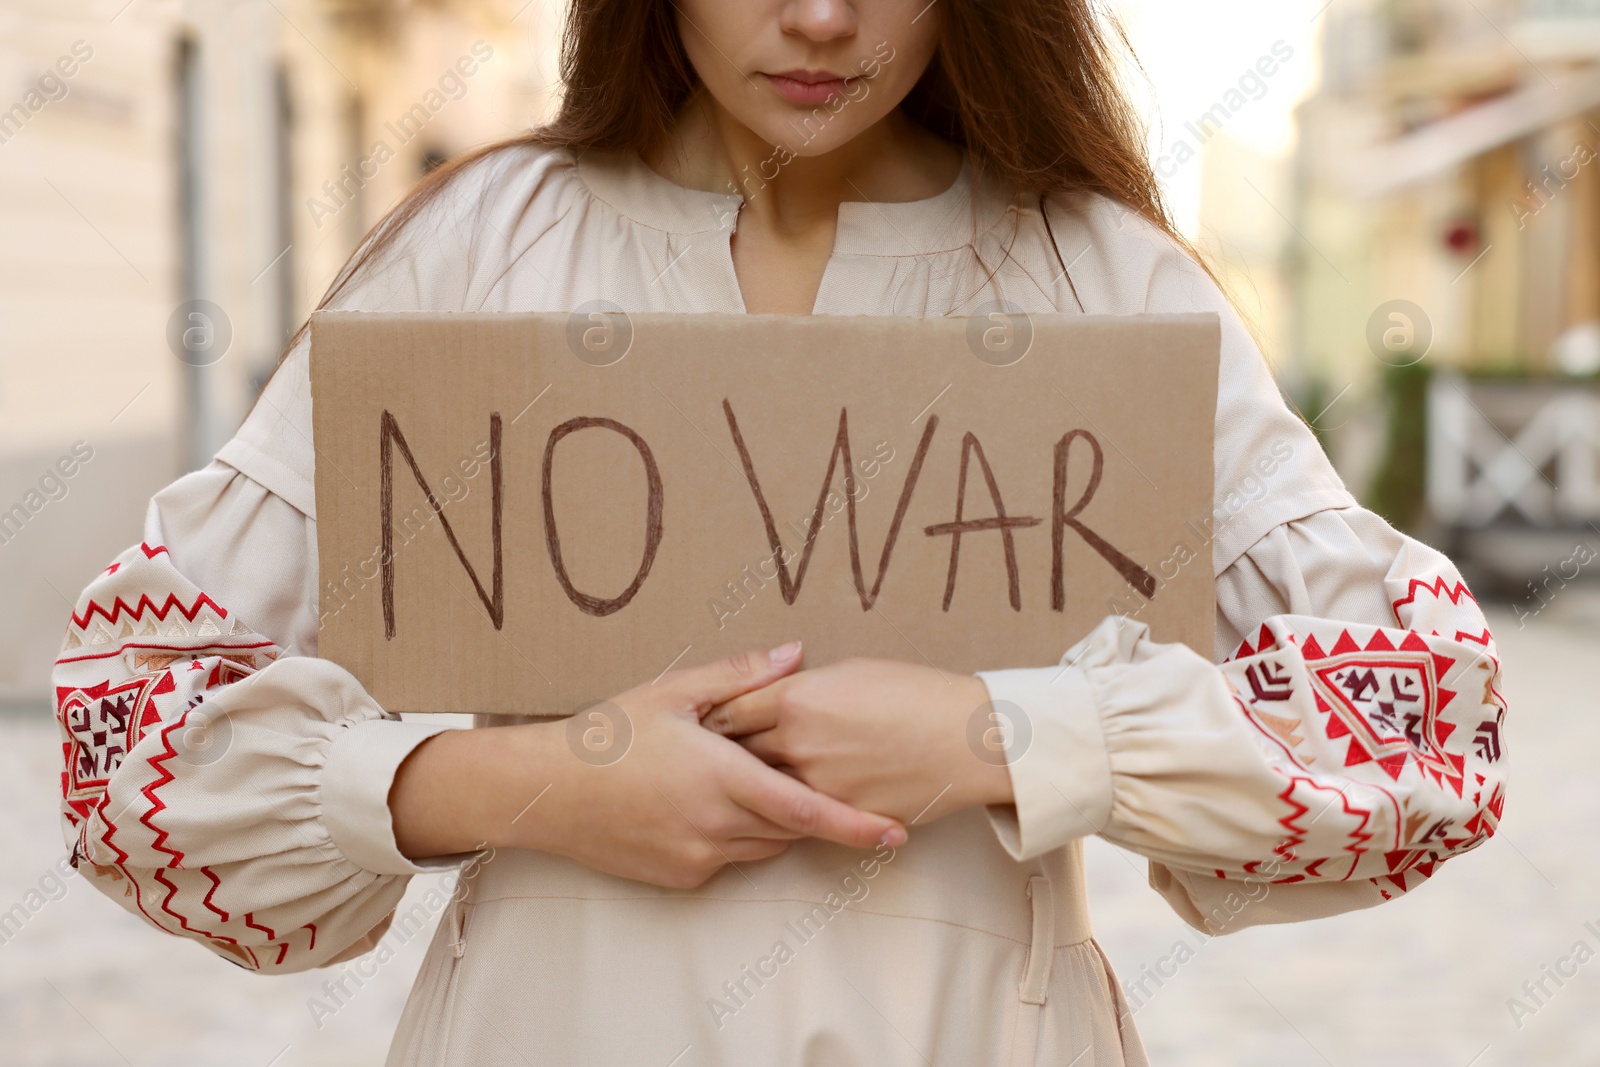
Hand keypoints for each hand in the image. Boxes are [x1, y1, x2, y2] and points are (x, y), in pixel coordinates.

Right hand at [426, 644, 908, 888]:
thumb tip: (796, 654)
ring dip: (772, 821)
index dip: (855, 826)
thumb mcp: (673, 692)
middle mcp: (713, 826)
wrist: (544, 790)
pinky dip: (736, 835)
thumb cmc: (608, 734)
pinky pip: (729, 859)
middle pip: (790, 829)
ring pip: (763, 847)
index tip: (895, 833)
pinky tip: (706, 802)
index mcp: (720, 778)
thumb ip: (741, 676)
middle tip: (810, 774)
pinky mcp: (679, 876)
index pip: (806, 811)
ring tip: (745, 779)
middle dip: (808, 807)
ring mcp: (696, 857)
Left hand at [704, 655, 1013, 828]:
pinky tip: (776, 807)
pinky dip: (784, 810)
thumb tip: (775, 696)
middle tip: (699, 760)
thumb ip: (803, 687)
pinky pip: (797, 815)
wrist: (968, 739)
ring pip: (761, 791)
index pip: (730, 710)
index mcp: (796, 698)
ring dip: (746, 789)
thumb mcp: (852, 671)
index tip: (700, 722)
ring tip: (728, 787)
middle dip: (718, 756)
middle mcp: (797, 743)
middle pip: (735, 754)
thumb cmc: (916, 693)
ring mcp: (816, 784)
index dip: (712, 717)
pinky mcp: (839, 815)